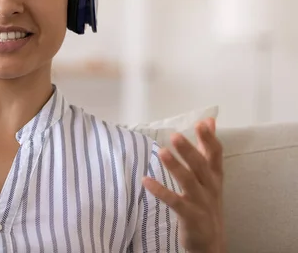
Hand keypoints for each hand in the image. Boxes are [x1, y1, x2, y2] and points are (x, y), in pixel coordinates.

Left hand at [142, 118, 225, 252]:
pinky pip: (174, 202)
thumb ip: (208, 149)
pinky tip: (146, 181)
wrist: (211, 242)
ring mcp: (201, 203)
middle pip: (201, 166)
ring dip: (175, 167)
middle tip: (175, 135)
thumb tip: (209, 120)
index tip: (201, 123)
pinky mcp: (190, 216)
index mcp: (215, 177)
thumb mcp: (211, 177)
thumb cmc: (207, 202)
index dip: (210, 139)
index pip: (215, 155)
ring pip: (189, 182)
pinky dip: (160, 191)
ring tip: (162, 152)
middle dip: (189, 150)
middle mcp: (210, 188)